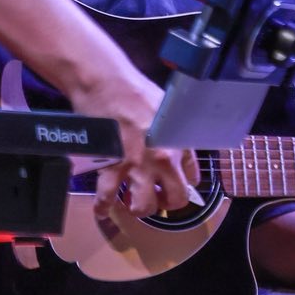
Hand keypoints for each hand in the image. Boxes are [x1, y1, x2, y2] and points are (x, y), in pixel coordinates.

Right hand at [72, 68, 197, 217]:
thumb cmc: (136, 90)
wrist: (105, 83)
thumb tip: (179, 151)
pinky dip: (103, 207)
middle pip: (174, 200)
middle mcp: (162, 161)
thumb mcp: (169, 109)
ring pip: (142, 206)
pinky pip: (106, 196)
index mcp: (179, 145)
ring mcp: (135, 166)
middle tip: (155, 196)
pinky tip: (103, 210)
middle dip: (165, 202)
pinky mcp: (109, 166)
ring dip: (138, 207)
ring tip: (131, 201)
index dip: (182, 183)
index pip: (192, 180)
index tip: (173, 183)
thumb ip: (176, 134)